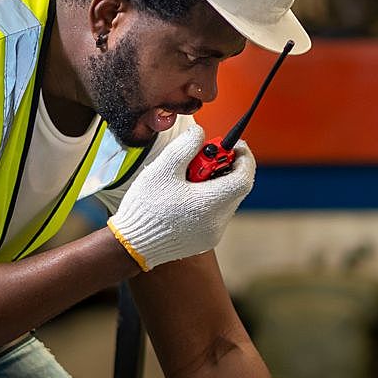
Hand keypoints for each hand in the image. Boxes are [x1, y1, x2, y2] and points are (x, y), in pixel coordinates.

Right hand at [106, 123, 255, 270]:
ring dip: (217, 183)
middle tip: (207, 156)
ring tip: (190, 177)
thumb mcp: (163, 169)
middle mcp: (216, 222)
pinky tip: (187, 195)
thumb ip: (185, 146)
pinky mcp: (206, 240)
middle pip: (237, 188)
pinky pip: (217, 214)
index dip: (244, 158)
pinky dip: (209, 199)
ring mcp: (213, 233)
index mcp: (209, 204)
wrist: (133, 244)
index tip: (233, 145)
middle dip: (227, 167)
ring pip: (227, 200)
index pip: (244, 178)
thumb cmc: (146, 207)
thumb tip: (200, 133)